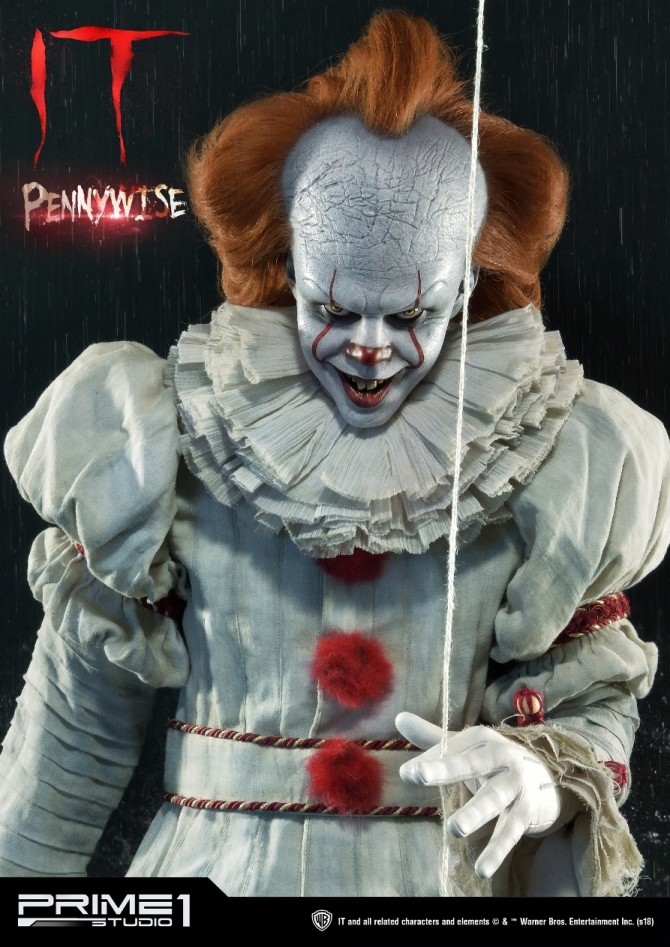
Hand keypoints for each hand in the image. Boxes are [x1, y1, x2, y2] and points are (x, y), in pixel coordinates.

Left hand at [396, 712, 560, 878]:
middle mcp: (501, 756)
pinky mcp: (528, 810)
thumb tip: (399, 718)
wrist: (548, 779)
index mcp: (482, 739)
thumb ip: (432, 738)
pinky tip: (482, 868)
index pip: (451, 749)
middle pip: (471, 763)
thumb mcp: (467, 748)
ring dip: (475, 813)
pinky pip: (510, 831)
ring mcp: (516, 783)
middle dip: (446, 769)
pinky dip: (497, 850)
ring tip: (455, 829)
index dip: (429, 761)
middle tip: (419, 776)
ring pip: (493, 798)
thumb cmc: (494, 763)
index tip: (406, 774)